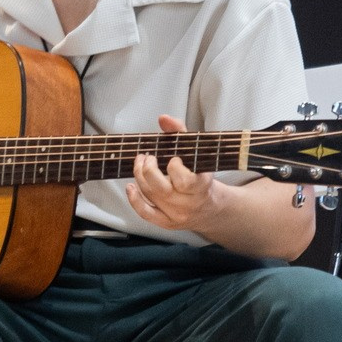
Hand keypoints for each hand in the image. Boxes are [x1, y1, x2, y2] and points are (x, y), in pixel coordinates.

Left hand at [126, 114, 220, 236]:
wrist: (210, 207)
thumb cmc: (201, 175)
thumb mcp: (197, 153)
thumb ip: (180, 133)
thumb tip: (163, 118)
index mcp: (201, 186)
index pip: (185, 180)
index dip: (174, 167)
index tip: (173, 157)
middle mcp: (189, 203)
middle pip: (161, 189)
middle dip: (149, 169)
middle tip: (148, 157)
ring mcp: (177, 215)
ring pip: (151, 197)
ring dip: (140, 177)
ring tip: (140, 163)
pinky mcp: (167, 223)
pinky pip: (147, 214)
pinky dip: (135, 200)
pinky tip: (130, 186)